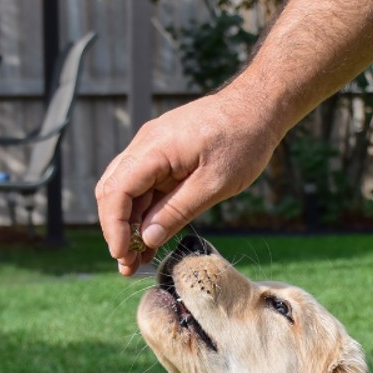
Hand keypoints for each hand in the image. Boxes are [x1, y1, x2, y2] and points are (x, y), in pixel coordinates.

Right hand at [96, 89, 280, 275]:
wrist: (259, 107)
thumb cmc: (243, 140)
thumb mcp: (214, 183)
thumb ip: (178, 210)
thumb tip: (147, 238)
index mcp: (154, 149)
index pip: (116, 191)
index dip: (114, 227)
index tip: (123, 255)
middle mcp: (146, 145)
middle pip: (113, 192)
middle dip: (117, 231)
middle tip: (128, 265)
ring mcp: (153, 149)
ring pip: (127, 192)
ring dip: (129, 225)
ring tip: (137, 260)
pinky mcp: (164, 155)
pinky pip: (145, 186)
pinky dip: (145, 213)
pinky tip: (151, 240)